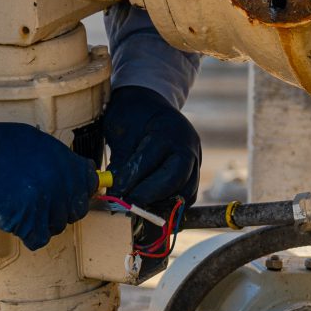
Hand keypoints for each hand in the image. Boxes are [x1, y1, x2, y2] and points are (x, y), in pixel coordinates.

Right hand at [0, 119, 98, 251]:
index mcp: (67, 163)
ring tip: (24, 207)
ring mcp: (45, 204)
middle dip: (62, 208)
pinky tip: (18, 220)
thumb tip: (79, 173)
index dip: (80, 190)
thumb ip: (61, 160)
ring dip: (43, 221)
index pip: (89, 185)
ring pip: (57, 226)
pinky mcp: (26, 222)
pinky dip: (30, 234)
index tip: (71, 193)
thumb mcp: (38, 142)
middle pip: (76, 210)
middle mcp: (61, 185)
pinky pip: (39, 238)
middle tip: (43, 202)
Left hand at [98, 86, 201, 213]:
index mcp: (167, 129)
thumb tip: (116, 191)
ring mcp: (195, 157)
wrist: (150, 103)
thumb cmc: (133, 115)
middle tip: (129, 205)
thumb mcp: (121, 131)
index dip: (132, 180)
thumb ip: (121, 161)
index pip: (151, 160)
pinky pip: (188, 194)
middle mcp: (187, 144)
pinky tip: (152, 207)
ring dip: (162, 204)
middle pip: (175, 178)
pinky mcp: (194, 170)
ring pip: (186, 190)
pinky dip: (172, 204)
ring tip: (139, 207)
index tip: (116, 193)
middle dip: (150, 195)